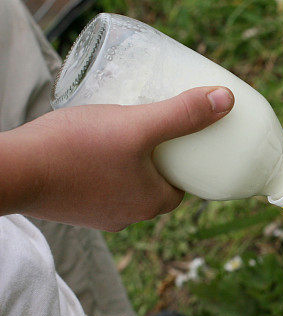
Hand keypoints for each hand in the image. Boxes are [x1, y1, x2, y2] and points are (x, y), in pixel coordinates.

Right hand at [0, 86, 233, 230]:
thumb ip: (182, 114)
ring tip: (127, 128)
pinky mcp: (72, 207)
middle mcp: (129, 216)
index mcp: (153, 203)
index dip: (191, 158)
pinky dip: (103, 166)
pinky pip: (99, 184)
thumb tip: (227, 99)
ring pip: (127, 183)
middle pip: (158, 181)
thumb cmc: (77, 149)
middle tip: (157, 123)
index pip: (186, 182)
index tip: (186, 134)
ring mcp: (98, 214)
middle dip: (161, 155)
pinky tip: (93, 144)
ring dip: (131, 160)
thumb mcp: (137, 125)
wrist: (12, 172)